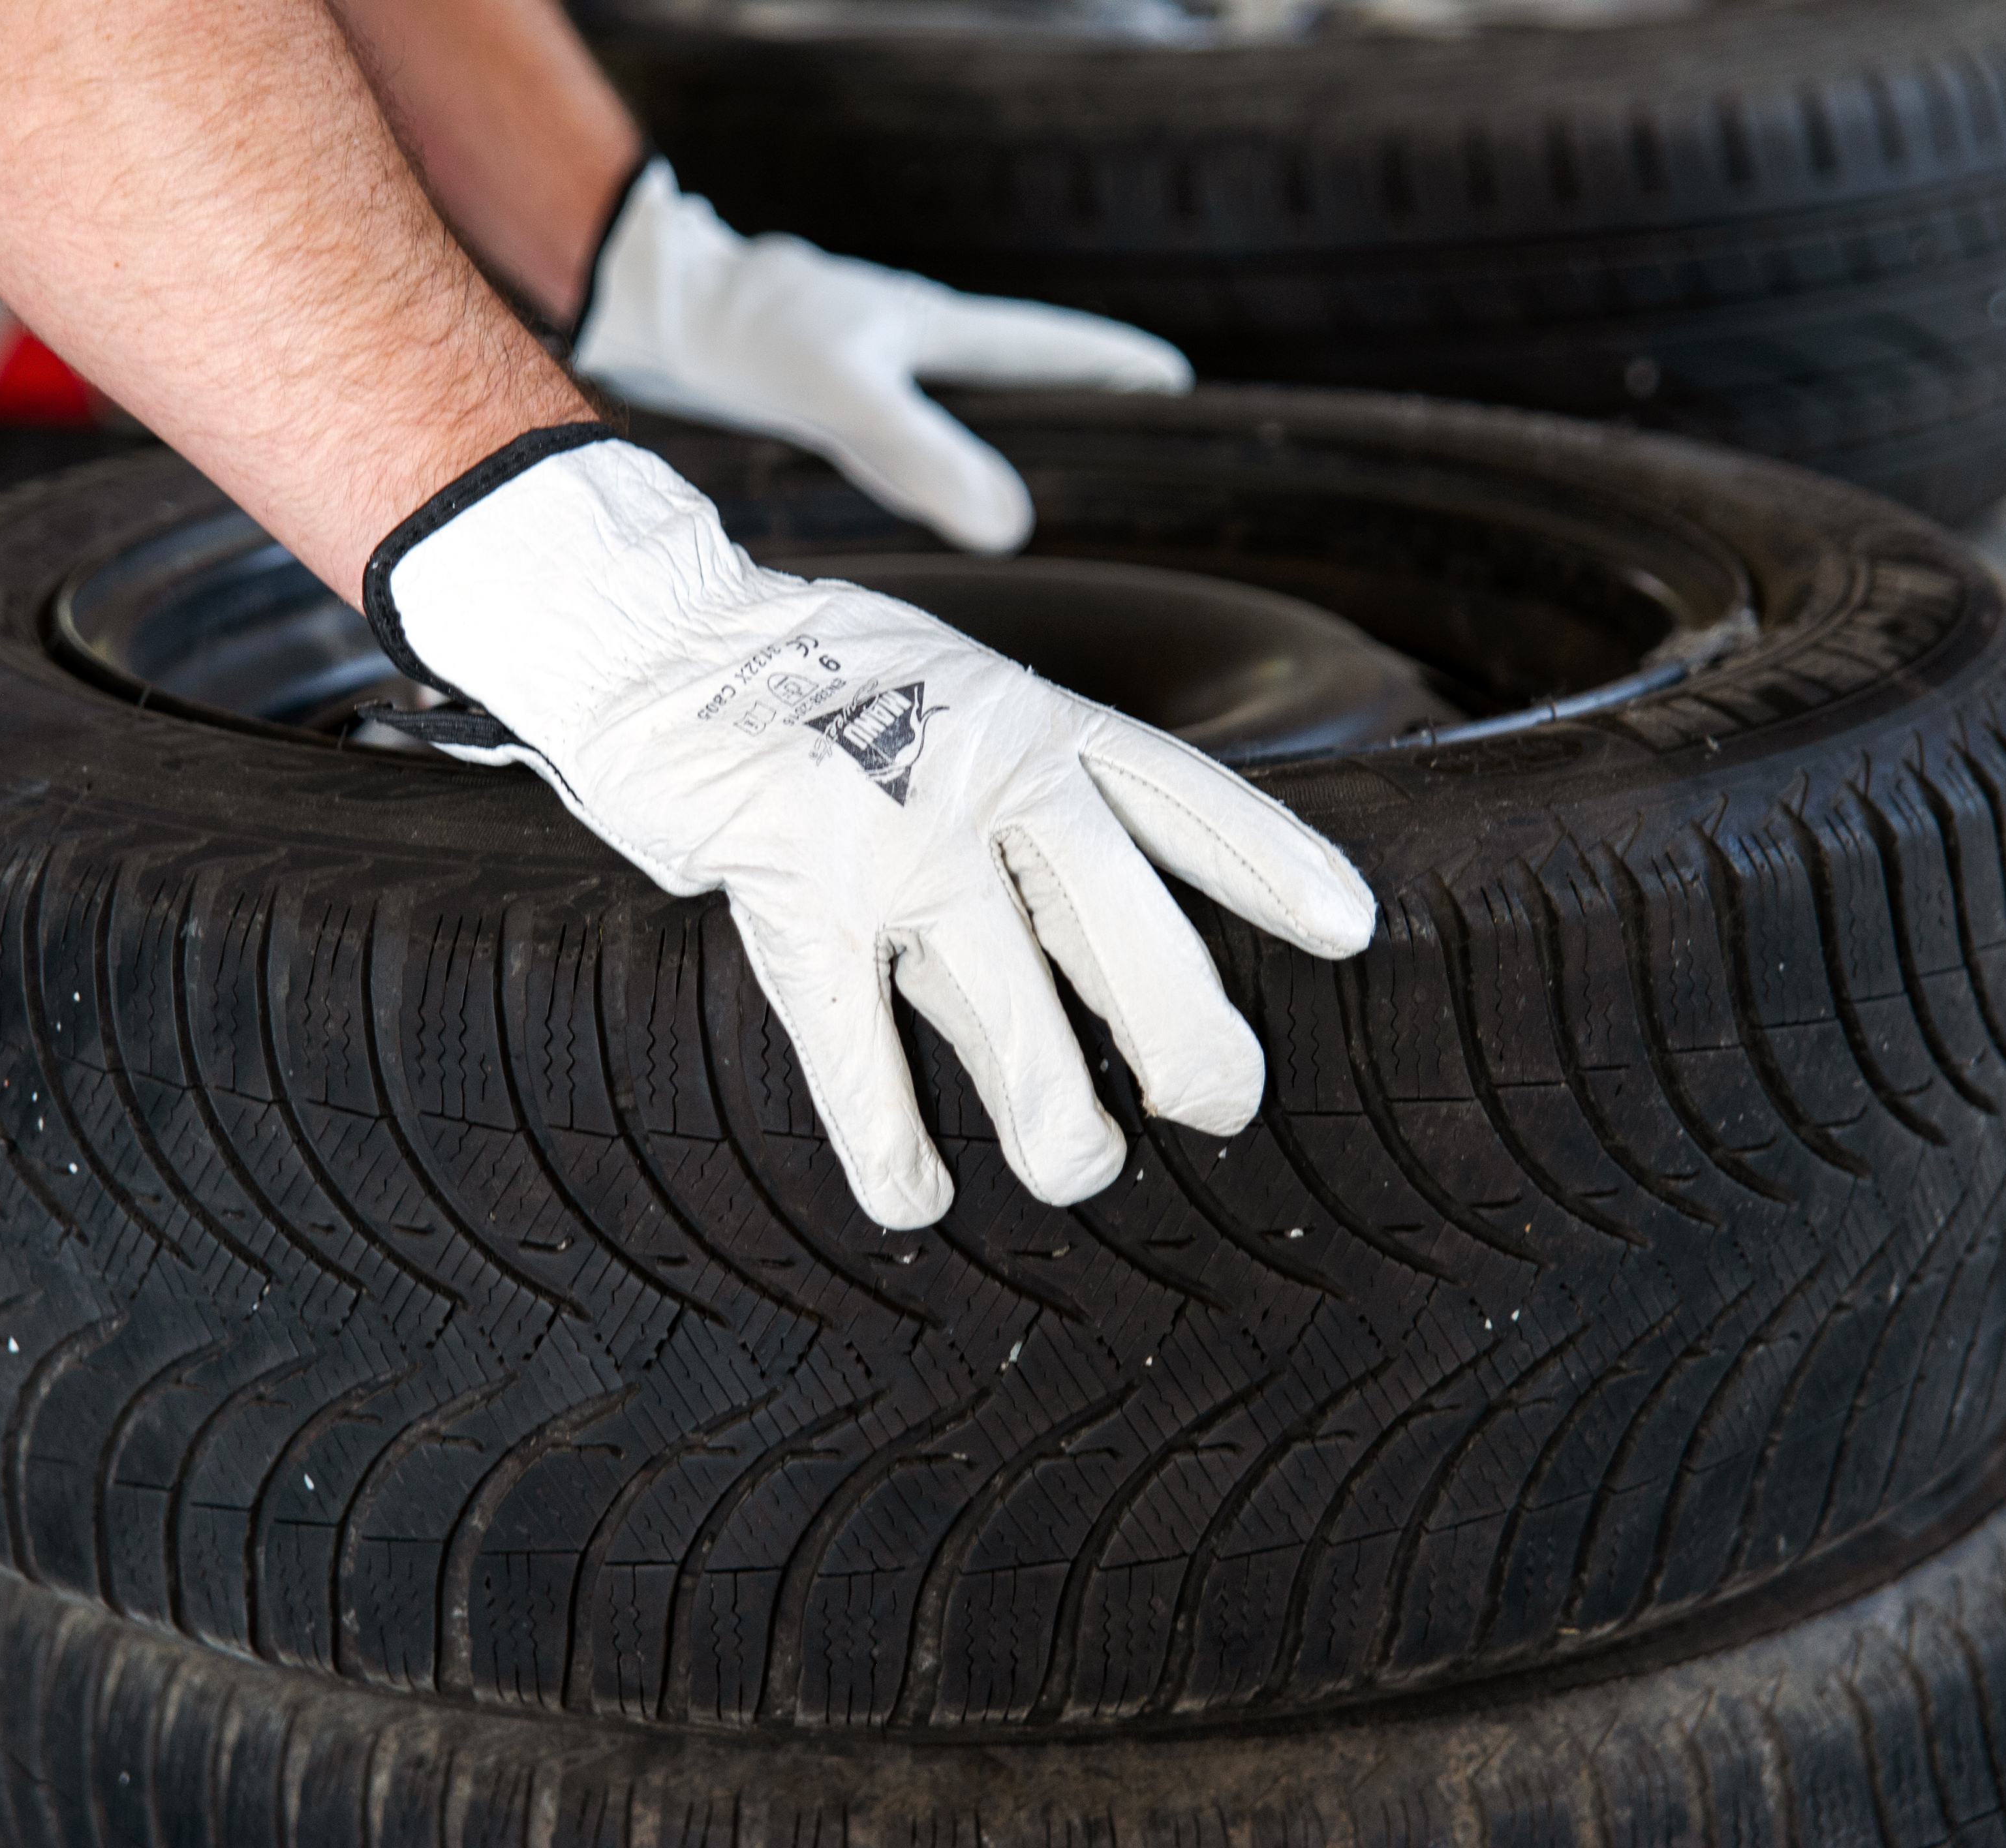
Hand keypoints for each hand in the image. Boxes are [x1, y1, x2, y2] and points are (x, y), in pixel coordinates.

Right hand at [367, 429, 1375, 1228]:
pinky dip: (888, 1136)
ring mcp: (893, 831)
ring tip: (1080, 1171)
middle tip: (1221, 1105)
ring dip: (1053, 1114)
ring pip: (1007, 1002)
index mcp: (1036, 718)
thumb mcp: (955, 709)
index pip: (1182, 797)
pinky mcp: (793, 886)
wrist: (654, 633)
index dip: (1271, 865)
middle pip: (1121, 920)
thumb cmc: (815, 693)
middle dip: (1185, 1029)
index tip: (1351, 931)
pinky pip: (856, 1042)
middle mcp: (987, 768)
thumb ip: (1026, 818)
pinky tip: (916, 1198)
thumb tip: (1102, 967)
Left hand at [573, 160, 1191, 553]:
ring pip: (966, 412)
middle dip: (1079, 409)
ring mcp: (877, 370)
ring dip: (1012, 442)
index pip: (1047, 348)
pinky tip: (941, 503)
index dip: (1112, 370)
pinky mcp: (835, 398)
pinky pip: (912, 439)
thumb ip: (925, 459)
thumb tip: (1010, 525)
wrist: (666, 311)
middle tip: (1142, 449)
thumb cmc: (755, 337)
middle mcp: (917, 346)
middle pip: (1019, 380)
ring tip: (1065, 489)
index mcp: (938, 330)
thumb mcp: (847, 400)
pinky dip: (942, 468)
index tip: (1180, 387)